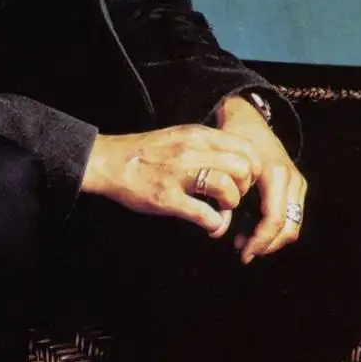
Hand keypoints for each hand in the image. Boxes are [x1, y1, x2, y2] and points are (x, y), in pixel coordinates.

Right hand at [79, 99, 305, 261]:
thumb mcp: (179, 136)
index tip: (242, 180)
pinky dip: (215, 224)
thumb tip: (233, 164)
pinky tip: (211, 226)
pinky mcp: (167, 198)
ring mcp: (179, 174)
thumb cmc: (145, 152)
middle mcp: (192, 151)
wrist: (109, 162)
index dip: (252, 168)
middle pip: (242, 168)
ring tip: (221, 211)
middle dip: (244, 188)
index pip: (245, 147)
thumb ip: (206, 146)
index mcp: (197, 135)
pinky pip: (205, 214)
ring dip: (230, 205)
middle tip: (232, 197)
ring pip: (228, 188)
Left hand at [213, 95, 306, 261]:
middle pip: (289, 228)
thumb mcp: (226, 166)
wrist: (248, 119)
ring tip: (244, 242)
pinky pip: (291, 216)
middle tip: (243, 252)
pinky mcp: (297, 186)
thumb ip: (226, 196)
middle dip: (267, 245)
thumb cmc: (232, 141)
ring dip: (270, 240)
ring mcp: (297, 183)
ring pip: (293, 225)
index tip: (242, 253)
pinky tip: (252, 232)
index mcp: (276, 174)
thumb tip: (219, 228)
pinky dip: (274, 229)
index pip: (275, 220)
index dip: (260, 242)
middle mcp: (292, 180)